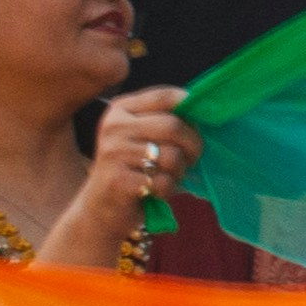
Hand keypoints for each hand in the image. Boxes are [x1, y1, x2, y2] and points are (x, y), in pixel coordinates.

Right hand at [49, 87, 197, 259]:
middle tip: (192, 159)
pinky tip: (156, 191)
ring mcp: (114, 152)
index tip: (197, 126)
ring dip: (179, 171)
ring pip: (171, 156)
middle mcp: (114, 126)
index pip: (166, 96)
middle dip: (193, 145)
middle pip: (173, 126)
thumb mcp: (143, 137)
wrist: (100, 209)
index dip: (191, 110)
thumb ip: (166, 121)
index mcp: (121, 110)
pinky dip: (167, 189)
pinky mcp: (118, 180)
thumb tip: (204, 112)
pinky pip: (162, 181)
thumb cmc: (133, 170)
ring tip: (168, 176)